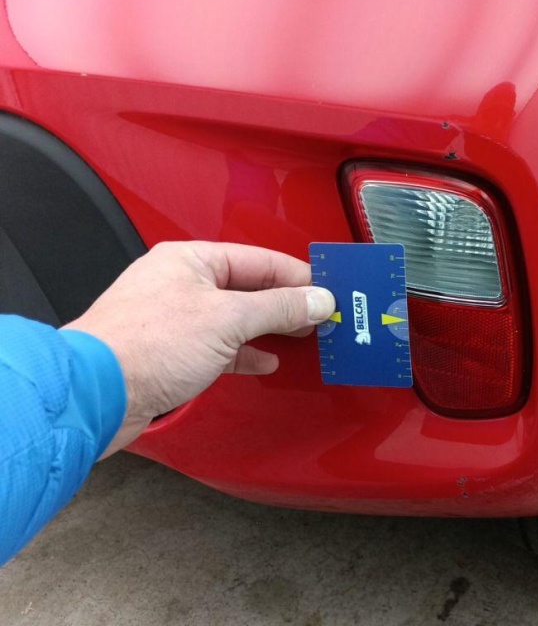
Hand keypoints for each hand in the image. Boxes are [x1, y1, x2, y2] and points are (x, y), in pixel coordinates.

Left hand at [64, 241, 334, 458]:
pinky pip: (220, 345)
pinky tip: (265, 360)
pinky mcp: (171, 353)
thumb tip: (316, 299)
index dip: (297, 276)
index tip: (326, 291)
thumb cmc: (144, 345)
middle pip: (247, 288)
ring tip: (301, 334)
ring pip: (234, 318)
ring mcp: (175, 319)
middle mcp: (180, 284)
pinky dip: (246, 352)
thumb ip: (278, 308)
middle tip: (319, 313)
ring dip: (268, 328)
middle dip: (285, 303)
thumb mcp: (228, 319)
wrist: (95, 394)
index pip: (258, 260)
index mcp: (190, 260)